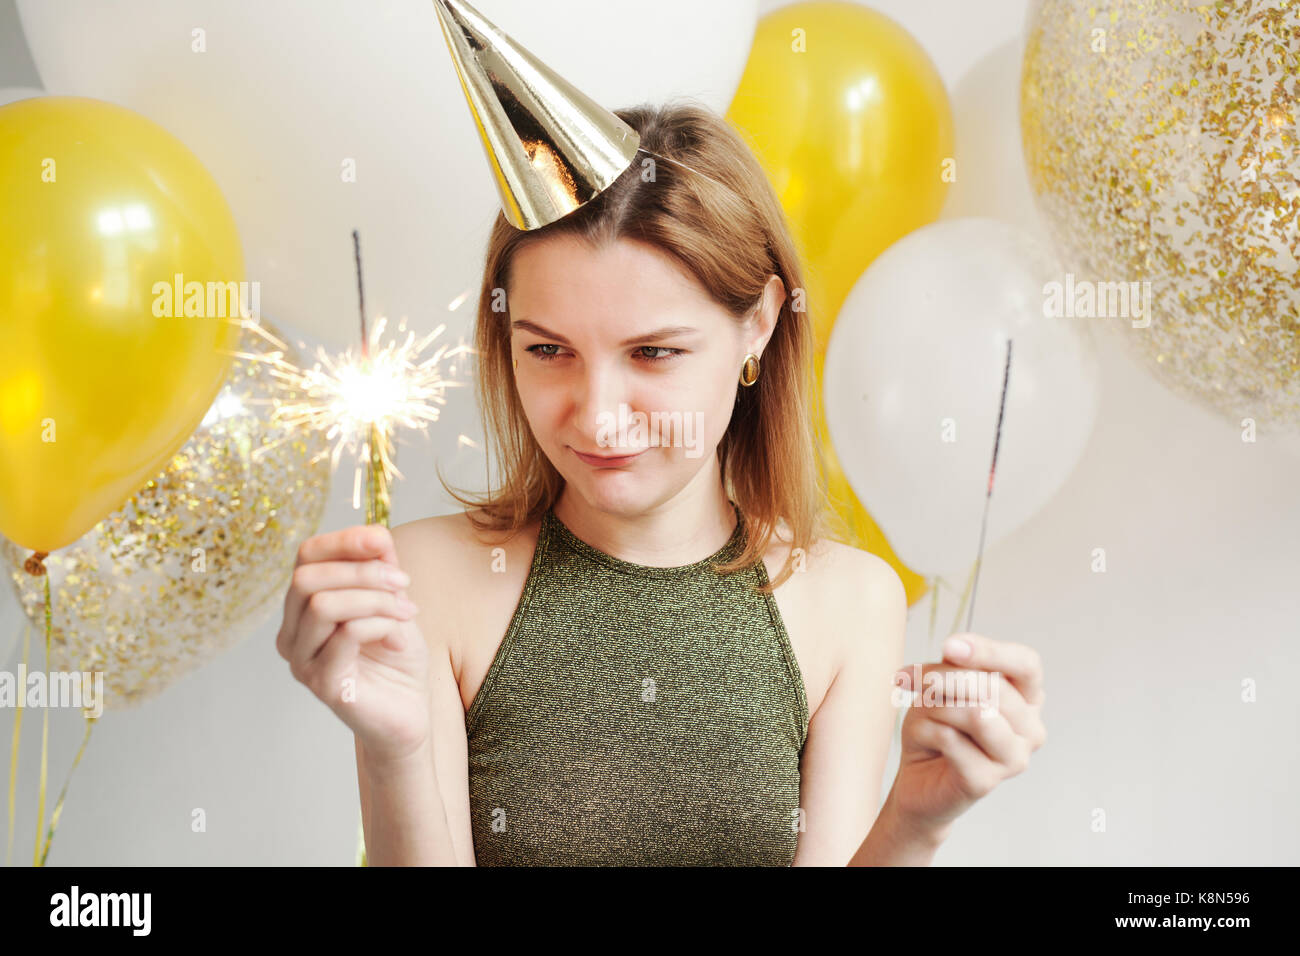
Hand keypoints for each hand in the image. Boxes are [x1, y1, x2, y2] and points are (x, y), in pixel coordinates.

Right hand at [277, 525, 431, 764]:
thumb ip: (380, 566)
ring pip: (323, 604)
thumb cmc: (396, 657)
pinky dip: (380, 623)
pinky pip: (346, 634)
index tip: (383, 542)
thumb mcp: (392, 600)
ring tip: (405, 610)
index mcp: (302, 609)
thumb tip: (376, 533)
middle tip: (403, 583)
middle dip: (363, 571)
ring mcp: (301, 662)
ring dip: (374, 598)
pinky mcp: (322, 684)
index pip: (305, 556)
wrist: (410, 713)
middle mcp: (291, 635)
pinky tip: (398, 633)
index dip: (343, 541)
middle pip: (307, 578)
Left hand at [888, 632, 1046, 838]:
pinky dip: (926, 731)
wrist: (917, 778)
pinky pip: (950, 739)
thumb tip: (954, 649)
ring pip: (975, 714)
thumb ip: (956, 666)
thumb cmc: (938, 726)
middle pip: (993, 688)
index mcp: (1028, 699)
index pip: (1026, 664)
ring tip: (921, 714)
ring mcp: (1014, 759)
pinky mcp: (986, 781)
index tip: (949, 646)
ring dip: (936, 707)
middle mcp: (1031, 730)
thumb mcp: (943, 685)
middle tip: (913, 681)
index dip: (989, 651)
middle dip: (943, 679)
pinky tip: (923, 741)